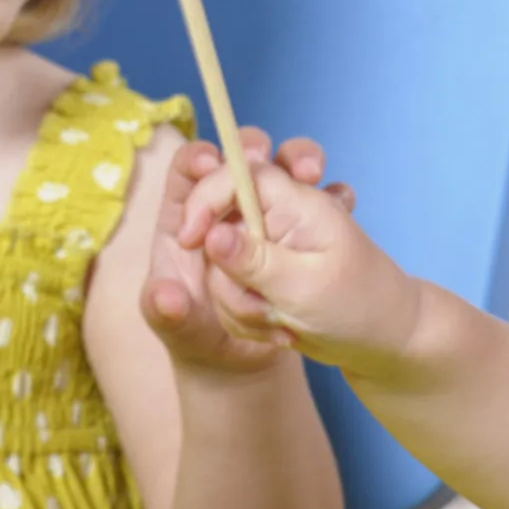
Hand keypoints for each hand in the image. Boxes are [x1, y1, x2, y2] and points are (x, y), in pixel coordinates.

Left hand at [141, 127, 348, 372]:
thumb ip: (165, 313)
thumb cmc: (197, 335)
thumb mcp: (178, 329)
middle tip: (265, 158)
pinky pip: (323, 201)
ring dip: (301, 159)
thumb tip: (167, 295)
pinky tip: (343, 204)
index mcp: (188, 216)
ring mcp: (266, 216)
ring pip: (285, 168)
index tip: (212, 165)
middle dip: (255, 146)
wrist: (240, 362)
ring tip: (313, 175)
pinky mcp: (300, 232)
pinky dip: (336, 195)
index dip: (199, 159)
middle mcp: (227, 207)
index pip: (190, 169)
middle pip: (240, 156)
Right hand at [176, 152, 420, 377]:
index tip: (192, 240)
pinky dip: (243, 312)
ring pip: (217, 258)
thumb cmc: (358, 306)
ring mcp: (266, 242)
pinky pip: (228, 285)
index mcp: (296, 200)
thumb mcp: (305, 288)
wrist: (382, 341)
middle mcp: (277, 213)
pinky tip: (279, 328)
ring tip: (280, 323)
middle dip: (222, 261)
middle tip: (247, 294)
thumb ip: (255, 261)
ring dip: (238, 300)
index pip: (236, 173)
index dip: (205, 200)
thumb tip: (211, 235)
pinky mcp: (259, 270)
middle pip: (218, 212)